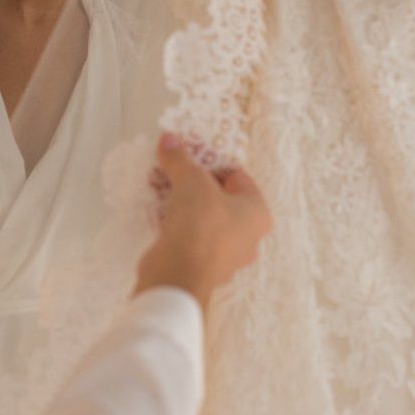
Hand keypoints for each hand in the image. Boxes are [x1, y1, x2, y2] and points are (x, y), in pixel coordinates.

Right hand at [133, 133, 272, 309]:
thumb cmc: (200, 224)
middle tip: (173, 172)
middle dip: (194, 184)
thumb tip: (168, 139)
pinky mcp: (202, 268)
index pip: (237, 177)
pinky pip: (190, 238)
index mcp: (257, 214)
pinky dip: (176, 226)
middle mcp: (247, 237)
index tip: (189, 156)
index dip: (212, 163)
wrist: (178, 275)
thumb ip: (180, 159)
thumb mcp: (190, 181)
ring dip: (183, 205)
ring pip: (204, 220)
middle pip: (220, 199)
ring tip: (160, 189)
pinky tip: (157, 214)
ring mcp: (225, 256)